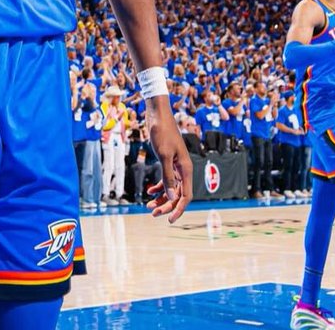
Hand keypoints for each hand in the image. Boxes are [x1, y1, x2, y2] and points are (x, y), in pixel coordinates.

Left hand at [145, 104, 192, 223]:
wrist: (157, 115)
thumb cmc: (162, 132)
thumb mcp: (164, 156)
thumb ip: (168, 177)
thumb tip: (172, 197)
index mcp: (186, 169)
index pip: (186, 196)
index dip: (179, 209)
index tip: (169, 220)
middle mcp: (183, 169)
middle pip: (178, 194)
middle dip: (166, 205)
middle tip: (152, 213)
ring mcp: (176, 165)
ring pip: (171, 188)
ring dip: (161, 198)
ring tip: (149, 206)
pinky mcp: (168, 161)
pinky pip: (166, 180)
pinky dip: (158, 187)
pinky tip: (149, 191)